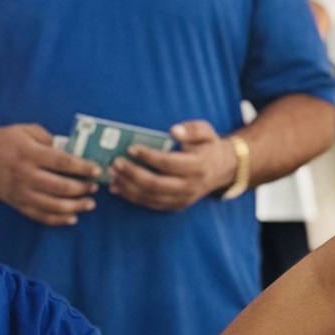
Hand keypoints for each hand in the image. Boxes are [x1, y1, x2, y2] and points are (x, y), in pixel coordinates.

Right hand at [0, 124, 98, 226]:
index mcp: (30, 153)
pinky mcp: (17, 203)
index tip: (97, 169)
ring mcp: (21, 192)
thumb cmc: (6, 140)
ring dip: (74, 206)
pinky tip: (72, 218)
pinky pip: (39, 216)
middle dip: (81, 188)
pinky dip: (58, 220)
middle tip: (95, 187)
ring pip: (52, 205)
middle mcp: (26, 174)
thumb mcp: (27, 131)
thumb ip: (49, 139)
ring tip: (89, 204)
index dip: (82, 167)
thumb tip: (73, 150)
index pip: (62, 161)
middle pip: (60, 186)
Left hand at [109, 120, 236, 212]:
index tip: (131, 148)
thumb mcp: (206, 132)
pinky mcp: (176, 205)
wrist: (222, 170)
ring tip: (113, 174)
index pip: (168, 163)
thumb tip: (174, 131)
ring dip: (128, 187)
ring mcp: (183, 199)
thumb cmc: (209, 147)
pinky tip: (118, 187)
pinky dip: (132, 197)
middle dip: (132, 174)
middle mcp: (190, 186)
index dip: (148, 156)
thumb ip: (191, 129)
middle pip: (156, 184)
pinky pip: (151, 204)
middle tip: (115, 163)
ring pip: (150, 197)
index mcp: (198, 166)